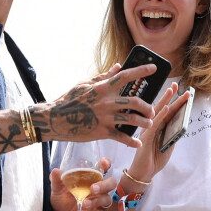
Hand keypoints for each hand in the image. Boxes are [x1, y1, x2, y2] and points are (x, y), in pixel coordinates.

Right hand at [32, 63, 155, 147]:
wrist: (55, 120)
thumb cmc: (68, 100)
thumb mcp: (84, 84)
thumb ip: (103, 76)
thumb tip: (118, 67)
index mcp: (102, 88)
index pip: (126, 76)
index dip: (142, 71)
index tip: (154, 69)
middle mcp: (106, 102)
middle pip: (135, 102)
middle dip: (148, 106)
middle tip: (151, 110)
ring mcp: (105, 118)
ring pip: (132, 120)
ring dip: (144, 122)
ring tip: (148, 124)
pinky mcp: (102, 132)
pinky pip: (121, 138)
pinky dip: (132, 142)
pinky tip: (138, 143)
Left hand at [50, 158, 116, 210]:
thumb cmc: (63, 203)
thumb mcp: (57, 191)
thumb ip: (57, 181)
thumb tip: (56, 171)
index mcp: (89, 180)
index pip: (101, 169)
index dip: (105, 164)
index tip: (104, 163)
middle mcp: (98, 189)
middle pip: (111, 183)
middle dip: (104, 185)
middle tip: (93, 189)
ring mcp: (100, 202)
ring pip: (107, 198)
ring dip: (96, 201)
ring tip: (84, 203)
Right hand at [126, 86, 190, 183]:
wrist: (143, 173)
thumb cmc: (154, 160)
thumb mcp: (168, 146)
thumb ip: (173, 135)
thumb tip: (181, 123)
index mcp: (157, 128)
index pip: (167, 112)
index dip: (174, 101)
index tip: (181, 91)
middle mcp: (151, 127)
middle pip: (162, 109)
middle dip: (170, 97)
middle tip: (176, 85)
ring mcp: (148, 131)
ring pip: (157, 113)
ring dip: (165, 101)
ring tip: (171, 90)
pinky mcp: (146, 137)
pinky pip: (154, 125)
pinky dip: (160, 115)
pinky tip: (165, 108)